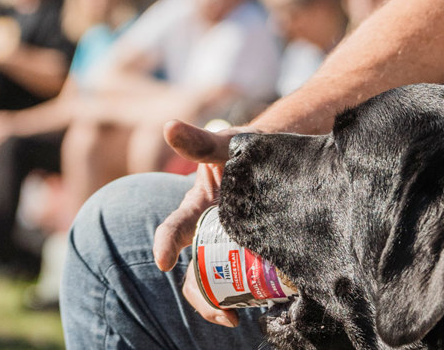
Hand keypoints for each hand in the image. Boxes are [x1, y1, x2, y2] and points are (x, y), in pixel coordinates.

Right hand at [153, 120, 247, 326]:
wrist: (280, 156)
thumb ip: (200, 141)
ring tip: (237, 318)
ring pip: (217, 281)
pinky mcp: (253, 253)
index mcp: (195, 208)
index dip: (166, 245)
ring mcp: (230, 244)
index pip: (174, 228)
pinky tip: (265, 304)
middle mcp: (208, 231)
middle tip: (223, 315)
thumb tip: (168, 125)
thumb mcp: (225, 146)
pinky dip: (249, 295)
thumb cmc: (246, 149)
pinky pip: (246, 279)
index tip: (164, 262)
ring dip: (222, 303)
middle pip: (195, 270)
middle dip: (201, 297)